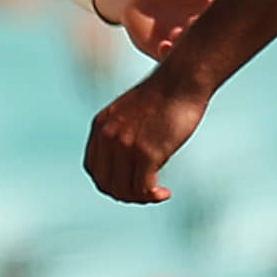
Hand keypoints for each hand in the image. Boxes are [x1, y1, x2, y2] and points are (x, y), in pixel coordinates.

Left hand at [86, 62, 211, 204]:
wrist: (182, 77)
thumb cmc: (166, 93)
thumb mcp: (133, 110)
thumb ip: (124, 131)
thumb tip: (130, 157)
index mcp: (101, 125)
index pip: (94, 168)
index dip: (110, 183)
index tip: (130, 185)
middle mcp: (109, 136)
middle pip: (106, 183)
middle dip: (126, 194)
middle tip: (146, 194)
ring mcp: (126, 145)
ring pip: (124, 190)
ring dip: (141, 198)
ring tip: (157, 194)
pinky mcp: (147, 152)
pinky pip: (143, 188)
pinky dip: (153, 197)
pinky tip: (165, 193)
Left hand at [93, 0, 244, 58]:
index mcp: (218, 9)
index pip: (230, 18)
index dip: (228, 18)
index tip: (221, 12)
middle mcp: (205, 29)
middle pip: (214, 38)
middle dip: (207, 34)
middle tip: (194, 21)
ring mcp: (187, 43)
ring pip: (194, 52)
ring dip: (188, 45)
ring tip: (178, 32)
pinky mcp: (168, 54)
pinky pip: (173, 61)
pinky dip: (170, 55)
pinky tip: (165, 44)